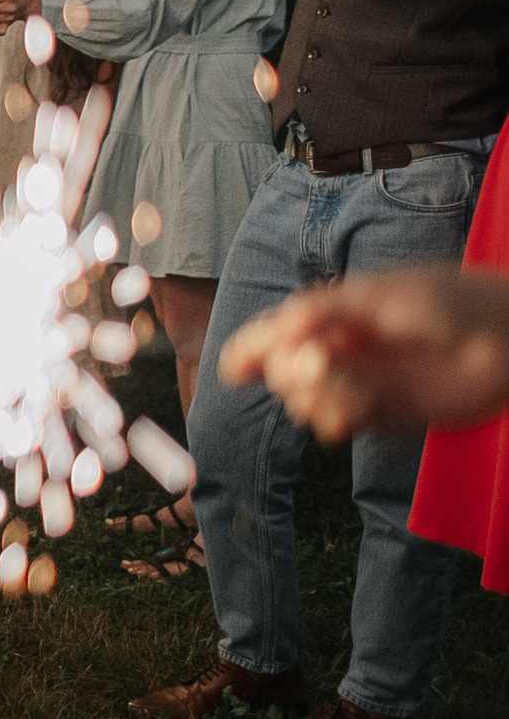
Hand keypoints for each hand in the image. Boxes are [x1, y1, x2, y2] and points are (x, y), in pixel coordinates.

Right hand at [218, 266, 508, 438]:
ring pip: (305, 402)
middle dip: (286, 375)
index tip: (237, 371)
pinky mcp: (384, 415)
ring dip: (310, 401)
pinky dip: (335, 422)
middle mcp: (340, 351)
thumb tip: (276, 327)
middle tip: (313, 368)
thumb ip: (323, 308)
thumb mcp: (379, 294)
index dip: (248, 352)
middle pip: (281, 372)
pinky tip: (348, 416)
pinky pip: (341, 424)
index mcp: (332, 316)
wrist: (507, 336)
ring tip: (342, 393)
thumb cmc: (448, 301)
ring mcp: (360, 384)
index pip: (273, 333)